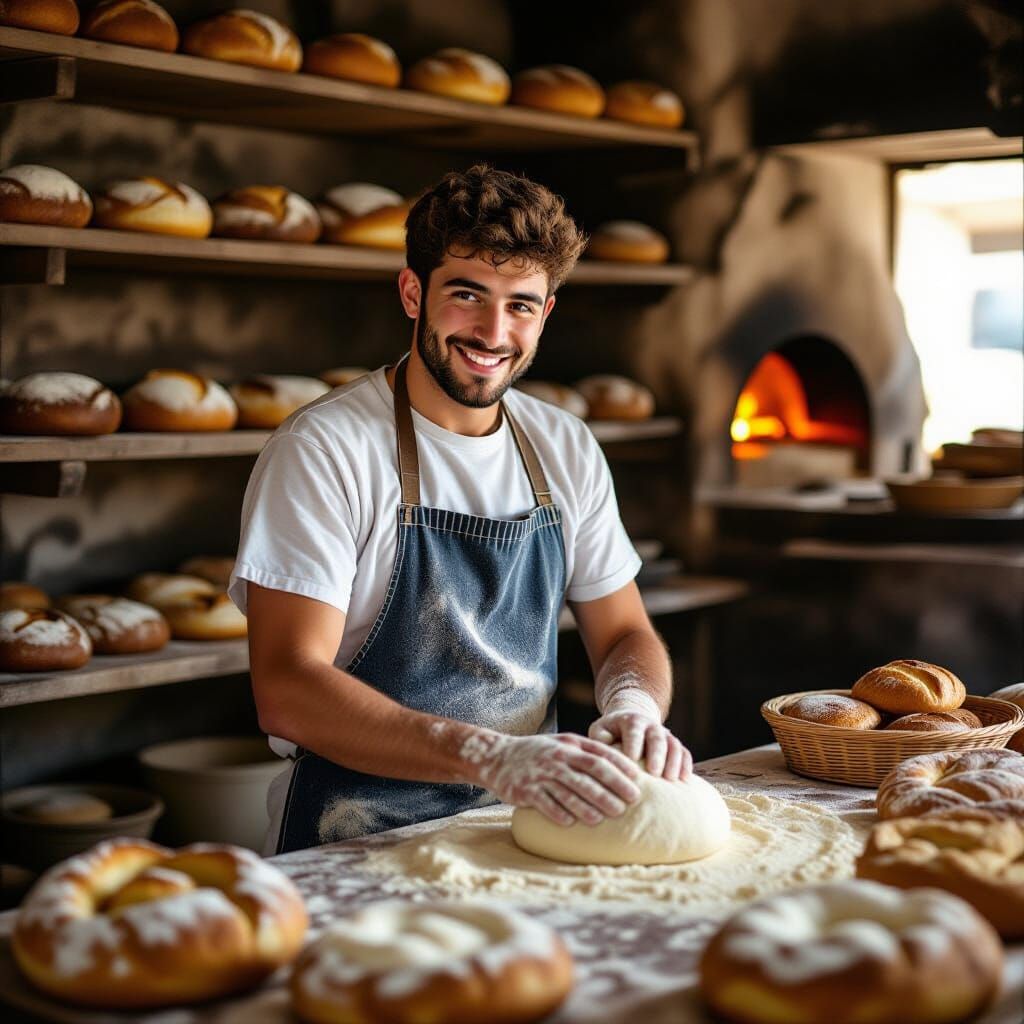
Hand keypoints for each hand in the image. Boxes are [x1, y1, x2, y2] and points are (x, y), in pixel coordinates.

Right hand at [461, 731, 641, 826]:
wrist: (497, 757)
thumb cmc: (537, 753)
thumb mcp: (562, 744)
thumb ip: (586, 752)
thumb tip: (620, 767)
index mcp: (568, 745)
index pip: (599, 754)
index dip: (620, 766)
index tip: (638, 779)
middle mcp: (557, 757)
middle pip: (589, 772)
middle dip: (612, 787)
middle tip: (630, 802)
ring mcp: (540, 774)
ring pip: (569, 790)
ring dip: (589, 805)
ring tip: (605, 817)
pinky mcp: (525, 791)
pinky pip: (545, 803)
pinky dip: (558, 812)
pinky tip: (571, 823)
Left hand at [589, 688, 692, 781]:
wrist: (630, 721)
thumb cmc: (610, 732)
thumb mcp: (601, 730)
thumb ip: (600, 739)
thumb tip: (605, 753)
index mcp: (631, 720)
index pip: (634, 731)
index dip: (634, 745)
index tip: (632, 761)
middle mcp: (651, 725)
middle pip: (657, 738)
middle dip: (656, 755)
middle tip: (654, 773)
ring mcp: (665, 734)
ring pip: (673, 745)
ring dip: (674, 761)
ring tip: (671, 780)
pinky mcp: (674, 744)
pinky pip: (684, 752)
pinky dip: (686, 764)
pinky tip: (685, 780)